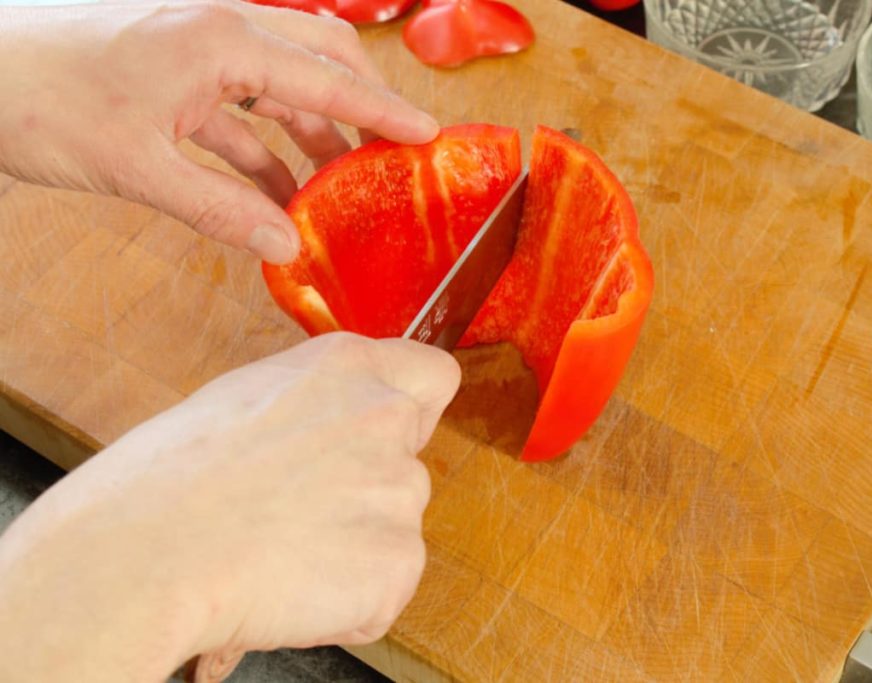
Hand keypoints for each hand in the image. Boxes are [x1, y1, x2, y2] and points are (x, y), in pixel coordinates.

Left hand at [0, 0, 437, 263]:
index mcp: (221, 41)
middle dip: (358, 107)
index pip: (326, 75)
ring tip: (340, 191)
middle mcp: (218, 33)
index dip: (381, 109)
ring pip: (281, 88)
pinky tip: (278, 197)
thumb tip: (287, 246)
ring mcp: (196, 50)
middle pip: (317, 60)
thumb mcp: (138, 168)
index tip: (428, 134)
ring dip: (311, 138)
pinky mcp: (175, 75)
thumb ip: (220, 211)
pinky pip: (239, 114)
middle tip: (392, 155)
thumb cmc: (41, 102)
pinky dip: (263, 153)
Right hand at [0, 334, 460, 682]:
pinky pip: (385, 590)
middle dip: (369, 494)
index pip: (432, 376)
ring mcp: (397, 489)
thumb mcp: (241, 401)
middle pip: (410, 464)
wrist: (144, 555)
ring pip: (394, 529)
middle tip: (301, 516)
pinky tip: (290, 590)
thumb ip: (311, 404)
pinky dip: (347, 604)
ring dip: (353, 550)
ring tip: (278, 555)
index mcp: (345, 367)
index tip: (389, 438)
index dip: (413, 413)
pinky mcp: (398, 560)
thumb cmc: (165, 482)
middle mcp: (384, 417)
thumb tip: (326, 427)